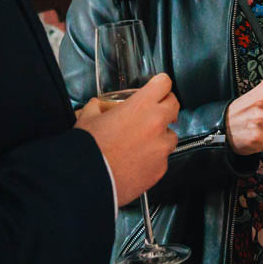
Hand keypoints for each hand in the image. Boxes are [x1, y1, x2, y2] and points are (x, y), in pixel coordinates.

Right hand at [75, 73, 179, 206]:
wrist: (88, 180)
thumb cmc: (89, 150)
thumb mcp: (88, 118)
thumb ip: (98, 107)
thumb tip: (98, 106)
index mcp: (141, 106)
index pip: (164, 83)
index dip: (160, 84)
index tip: (158, 87)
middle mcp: (156, 124)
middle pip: (174, 105)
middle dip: (165, 106)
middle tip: (154, 112)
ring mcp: (161, 147)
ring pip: (171, 135)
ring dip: (161, 135)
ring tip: (141, 143)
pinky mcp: (161, 168)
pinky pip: (163, 158)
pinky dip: (154, 158)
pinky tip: (138, 161)